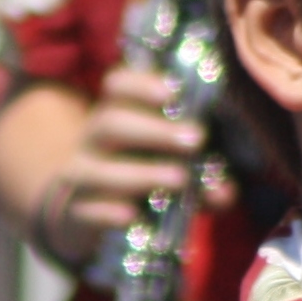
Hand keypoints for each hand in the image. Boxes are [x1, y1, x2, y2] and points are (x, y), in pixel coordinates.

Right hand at [33, 63, 226, 263]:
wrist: (86, 216)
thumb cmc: (141, 179)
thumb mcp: (175, 171)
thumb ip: (202, 178)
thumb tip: (225, 192)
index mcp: (119, 115)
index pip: (118, 85)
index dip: (141, 84)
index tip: (174, 92)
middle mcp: (95, 140)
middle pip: (110, 123)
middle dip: (155, 130)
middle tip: (197, 138)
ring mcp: (81, 176)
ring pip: (97, 169)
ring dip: (141, 173)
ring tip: (180, 179)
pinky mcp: (75, 213)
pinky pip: (86, 210)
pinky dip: (108, 212)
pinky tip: (132, 215)